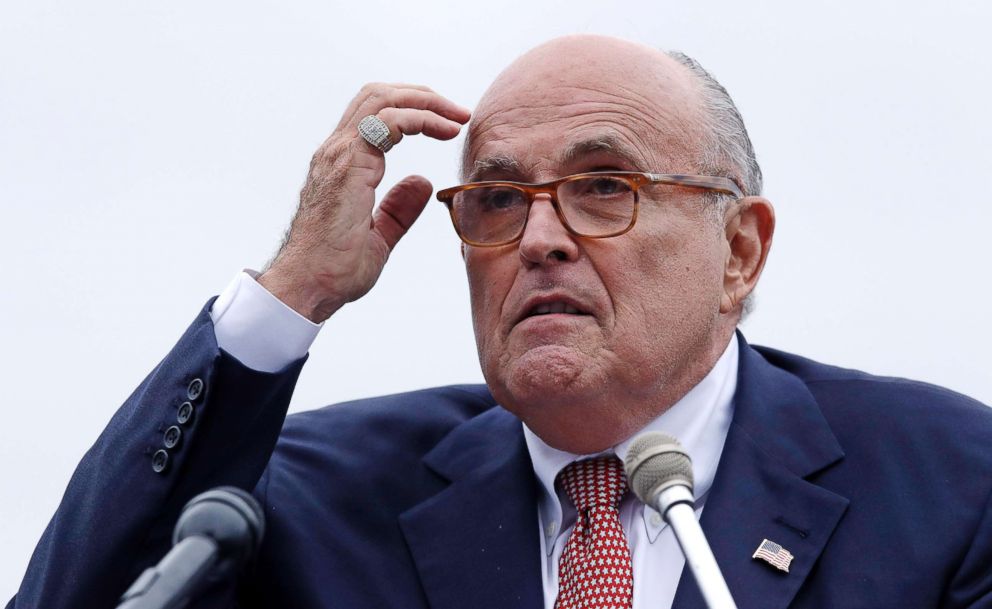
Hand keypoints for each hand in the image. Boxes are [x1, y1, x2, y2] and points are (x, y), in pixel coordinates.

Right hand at [258, 83, 470, 322]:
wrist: (309, 286)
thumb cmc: (334, 269)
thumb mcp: (378, 236)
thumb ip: (399, 209)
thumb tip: (422, 183)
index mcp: (342, 164)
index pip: (374, 114)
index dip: (414, 110)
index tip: (449, 125)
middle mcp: (336, 151)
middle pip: (378, 95)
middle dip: (423, 95)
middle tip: (458, 112)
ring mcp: (339, 154)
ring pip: (382, 99)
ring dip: (426, 101)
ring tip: (457, 116)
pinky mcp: (349, 164)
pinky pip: (389, 122)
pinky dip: (421, 118)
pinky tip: (444, 132)